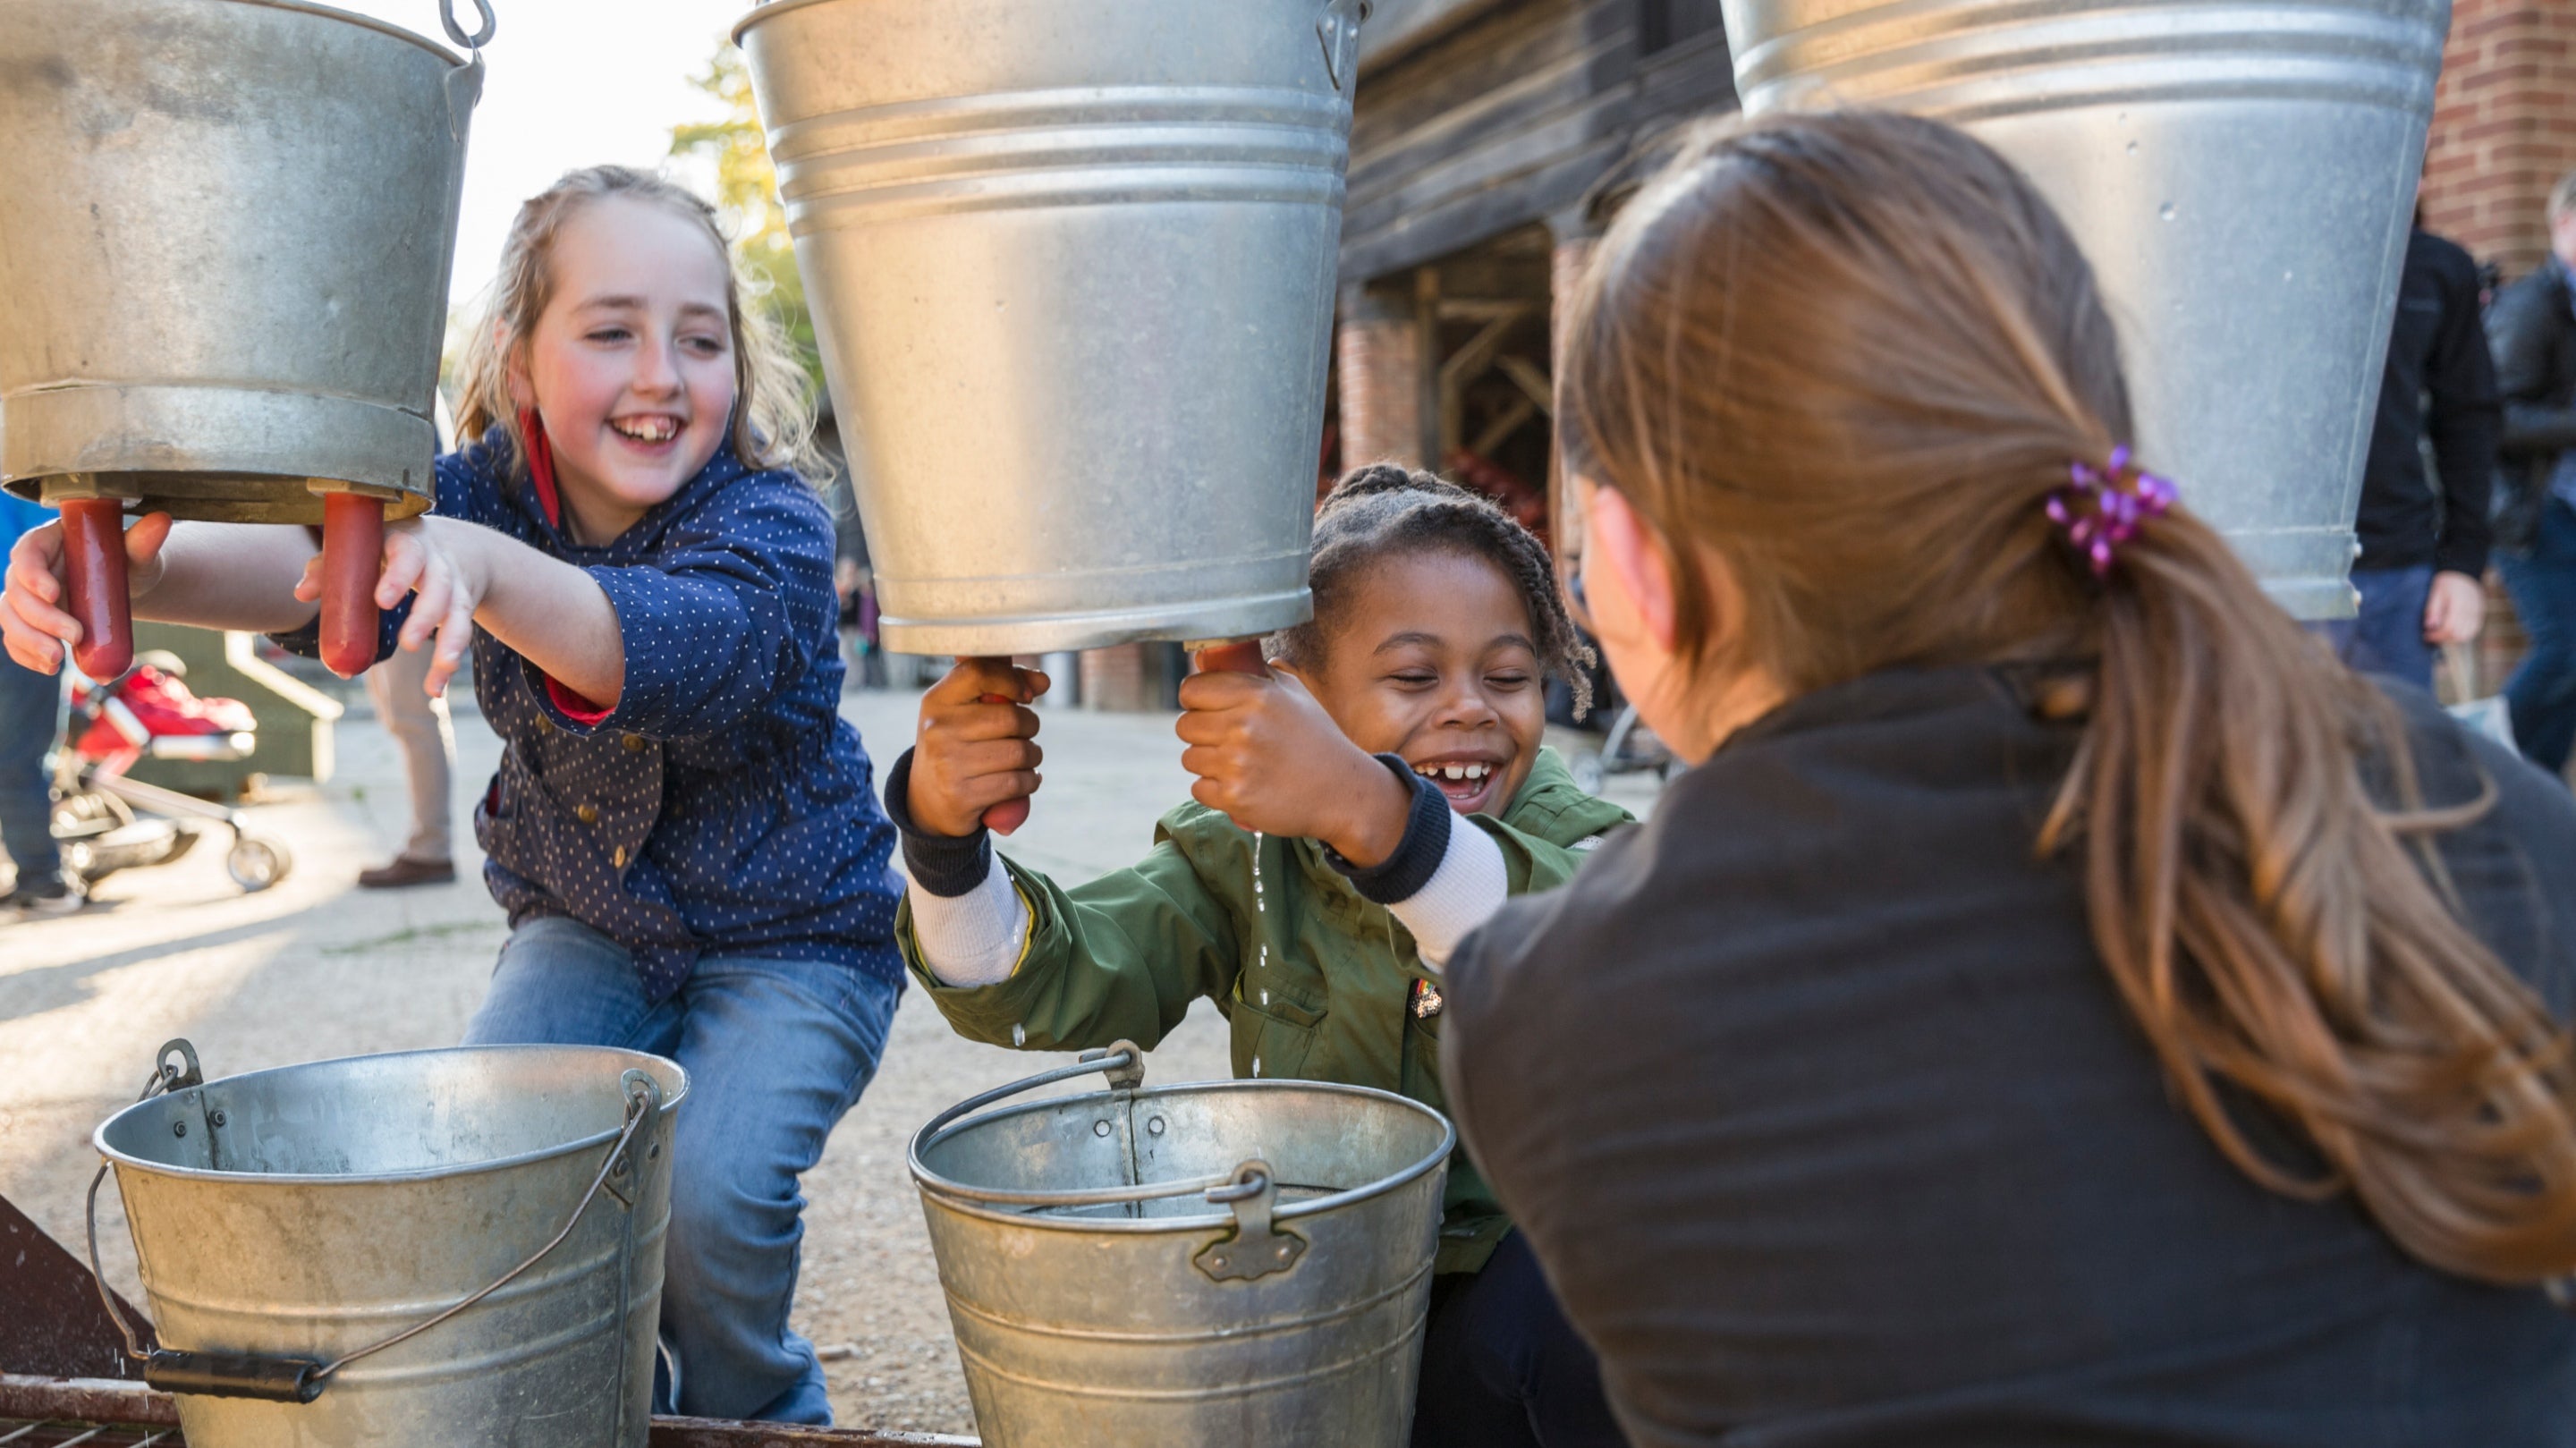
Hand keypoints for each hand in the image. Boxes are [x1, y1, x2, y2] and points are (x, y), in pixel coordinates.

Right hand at [1, 511, 172, 672]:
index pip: (27, 553)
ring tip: (58, 659)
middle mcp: (30, 569)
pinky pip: (16, 640)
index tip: (55, 594)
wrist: (125, 586)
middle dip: (41, 619)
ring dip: (29, 642)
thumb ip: (143, 540)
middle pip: (17, 593)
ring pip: (10, 619)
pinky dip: (27, 656)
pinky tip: (49, 667)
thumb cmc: (125, 561)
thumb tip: (163, 521)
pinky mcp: (29, 622)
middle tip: (75, 635)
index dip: (33, 574)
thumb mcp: (135, 551)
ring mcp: (26, 598)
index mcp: (48, 541)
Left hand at [295, 515, 485, 695]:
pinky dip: (447, 666)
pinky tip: (435, 688)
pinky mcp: (463, 608)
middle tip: (407, 644)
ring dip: (449, 644)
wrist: (452, 545)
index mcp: (408, 542)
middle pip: (440, 587)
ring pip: (458, 613)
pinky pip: (460, 636)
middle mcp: (438, 562)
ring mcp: (456, 586)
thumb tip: (301, 594)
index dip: (398, 577)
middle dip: (425, 617)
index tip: (383, 601)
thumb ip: (330, 568)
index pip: (408, 555)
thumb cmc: (390, 549)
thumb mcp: (364, 550)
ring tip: (437, 672)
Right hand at [909, 657, 1047, 836]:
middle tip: (1025, 734)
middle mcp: (938, 729)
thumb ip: (1002, 686)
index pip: (979, 672)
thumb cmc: (956, 744)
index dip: (1012, 679)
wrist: (927, 799)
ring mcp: (948, 764)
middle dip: (1030, 726)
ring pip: (1020, 752)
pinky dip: (1030, 781)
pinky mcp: (962, 796)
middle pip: (1011, 718)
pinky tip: (1025, 779)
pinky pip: (1017, 782)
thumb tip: (1043, 681)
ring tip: (1025, 758)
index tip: (1025, 696)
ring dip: (1034, 756)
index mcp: (937, 701)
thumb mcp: (963, 710)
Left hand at [1175, 664, 1411, 865]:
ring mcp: (1237, 763)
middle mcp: (1244, 725)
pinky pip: (1198, 789)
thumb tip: (1207, 657)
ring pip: (1190, 758)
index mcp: (1256, 695)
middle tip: (1225, 740)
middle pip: (1184, 725)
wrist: (1341, 792)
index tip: (1204, 707)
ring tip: (1239, 764)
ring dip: (1208, 763)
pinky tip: (1242, 785)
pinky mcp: (1235, 797)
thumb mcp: (1295, 694)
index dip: (1194, 699)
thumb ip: (1255, 673)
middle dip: (1200, 733)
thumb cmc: (1316, 740)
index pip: (1191, 689)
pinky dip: (1215, 791)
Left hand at [2424, 570, 2485, 646]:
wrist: (2464, 571)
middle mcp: (2470, 611)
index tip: (2427, 635)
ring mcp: (2477, 612)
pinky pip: (2475, 629)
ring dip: (2454, 638)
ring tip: (2442, 633)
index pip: (2449, 628)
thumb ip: (2433, 609)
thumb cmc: (2447, 581)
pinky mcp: (2481, 613)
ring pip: (2468, 634)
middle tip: (2433, 635)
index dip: (2437, 635)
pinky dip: (2464, 634)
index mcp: (2459, 605)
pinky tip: (2454, 630)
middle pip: (2459, 634)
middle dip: (2444, 638)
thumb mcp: (2436, 593)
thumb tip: (2430, 626)